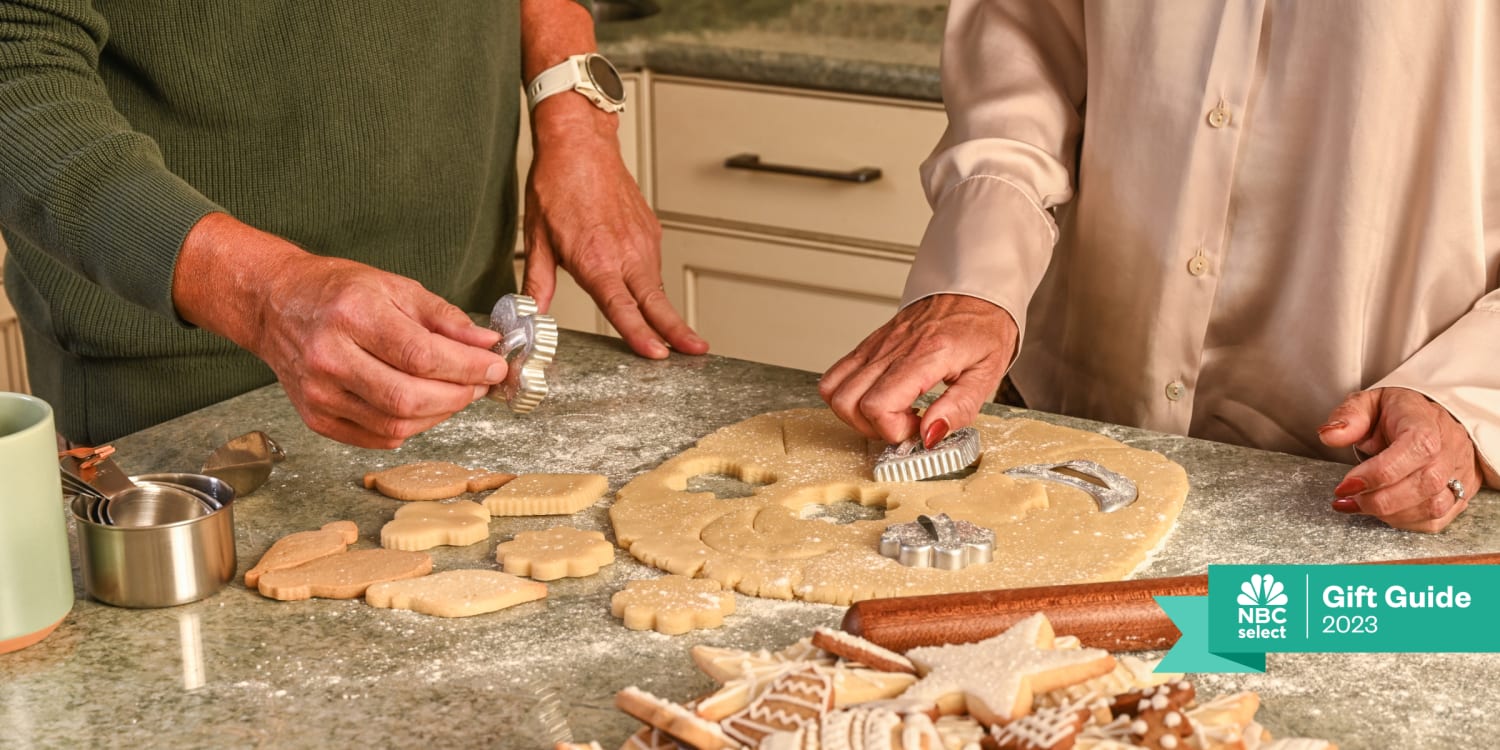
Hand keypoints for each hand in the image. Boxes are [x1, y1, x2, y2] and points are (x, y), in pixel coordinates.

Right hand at [173, 214, 507, 448]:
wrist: (275, 305)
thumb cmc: (337, 292)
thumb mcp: (395, 287)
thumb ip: (444, 318)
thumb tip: (486, 344)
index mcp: (352, 315)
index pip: (420, 355)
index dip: (466, 367)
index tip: (495, 366)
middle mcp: (330, 357)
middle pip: (409, 397)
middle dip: (458, 395)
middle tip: (481, 383)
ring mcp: (319, 393)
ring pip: (397, 424)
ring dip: (440, 413)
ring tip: (458, 393)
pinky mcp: (316, 417)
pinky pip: (378, 437)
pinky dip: (412, 426)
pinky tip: (426, 406)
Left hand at [522, 95, 707, 358]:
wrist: (579, 143)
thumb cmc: (557, 184)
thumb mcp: (538, 238)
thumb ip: (538, 283)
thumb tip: (531, 313)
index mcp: (597, 259)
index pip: (622, 307)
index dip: (640, 334)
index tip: (657, 354)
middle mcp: (626, 252)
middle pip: (657, 302)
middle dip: (678, 331)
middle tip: (697, 352)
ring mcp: (643, 241)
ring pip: (656, 286)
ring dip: (664, 312)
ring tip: (674, 335)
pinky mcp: (650, 230)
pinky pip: (653, 266)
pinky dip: (653, 284)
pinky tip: (645, 292)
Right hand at [819, 294, 1017, 445]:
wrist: (974, 291)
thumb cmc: (983, 328)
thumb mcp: (987, 374)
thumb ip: (959, 408)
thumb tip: (931, 435)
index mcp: (926, 355)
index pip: (878, 406)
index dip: (894, 430)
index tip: (920, 429)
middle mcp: (894, 348)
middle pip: (849, 403)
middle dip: (874, 428)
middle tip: (906, 425)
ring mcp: (877, 345)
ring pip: (834, 391)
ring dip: (857, 415)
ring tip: (891, 413)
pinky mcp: (870, 345)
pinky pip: (836, 374)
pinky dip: (848, 396)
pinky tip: (880, 398)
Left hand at [1318, 387, 1481, 531]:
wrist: (1432, 419)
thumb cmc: (1398, 413)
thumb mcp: (1369, 403)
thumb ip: (1349, 416)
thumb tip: (1329, 435)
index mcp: (1427, 424)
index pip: (1415, 450)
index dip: (1378, 473)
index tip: (1345, 486)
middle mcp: (1451, 450)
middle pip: (1423, 485)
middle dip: (1378, 500)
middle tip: (1347, 499)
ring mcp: (1459, 475)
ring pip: (1432, 507)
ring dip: (1389, 514)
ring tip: (1359, 505)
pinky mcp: (1460, 495)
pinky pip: (1436, 520)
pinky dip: (1405, 522)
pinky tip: (1383, 512)